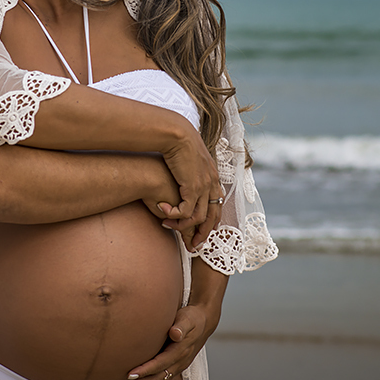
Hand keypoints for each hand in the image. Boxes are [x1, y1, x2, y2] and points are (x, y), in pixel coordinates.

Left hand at [113, 304, 213, 379]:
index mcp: (180, 351)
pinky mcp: (174, 370)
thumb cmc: (192, 318)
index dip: (146, 370)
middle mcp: (179, 363)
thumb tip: (175, 333)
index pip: (161, 364)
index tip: (129, 375)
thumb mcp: (188, 318)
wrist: (203, 323)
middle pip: (157, 379)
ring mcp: (177, 368)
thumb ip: (181, 326)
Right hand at [160, 126, 222, 242]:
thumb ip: (188, 171)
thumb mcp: (188, 159)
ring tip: (168, 226)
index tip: (202, 230)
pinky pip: (186, 211)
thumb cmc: (178, 143)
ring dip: (182, 226)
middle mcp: (212, 183)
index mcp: (213, 176)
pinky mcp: (192, 188)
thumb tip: (182, 177)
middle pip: (213, 216)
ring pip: (198, 217)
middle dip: (203, 233)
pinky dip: (174, 215)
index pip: (217, 204)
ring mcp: (204, 186)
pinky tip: (162, 212)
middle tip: (192, 245)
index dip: (211, 220)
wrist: (177, 134)